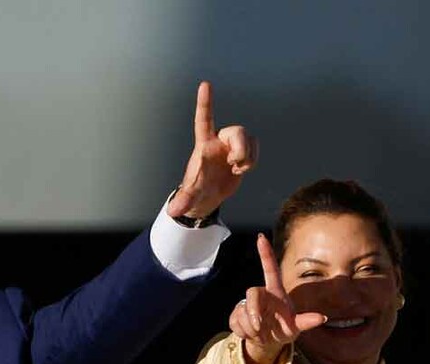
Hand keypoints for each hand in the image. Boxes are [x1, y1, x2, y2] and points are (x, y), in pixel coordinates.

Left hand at [168, 81, 256, 219]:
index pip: (204, 120)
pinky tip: (241, 169)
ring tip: (237, 169)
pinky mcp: (242, 152)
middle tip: (236, 164)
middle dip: (242, 148)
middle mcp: (218, 141)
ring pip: (248, 138)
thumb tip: (173, 212)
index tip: (205, 84)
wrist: (208, 197)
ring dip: (248, 156)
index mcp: (204, 146)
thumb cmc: (195, 193)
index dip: (205, 102)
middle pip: (237, 131)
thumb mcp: (190, 198)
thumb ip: (184, 202)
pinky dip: (253, 158)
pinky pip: (255, 146)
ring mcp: (230, 146)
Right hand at [229, 234, 326, 363]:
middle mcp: (261, 294)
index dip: (266, 253)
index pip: (270, 269)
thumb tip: (323, 318)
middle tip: (258, 328)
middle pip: (252, 292)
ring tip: (261, 333)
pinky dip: (244, 333)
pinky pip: (235, 322)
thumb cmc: (284, 330)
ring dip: (251, 328)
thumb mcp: (297, 327)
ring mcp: (246, 304)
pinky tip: (251, 334)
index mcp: (275, 292)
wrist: (267, 342)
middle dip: (253, 311)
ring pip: (243, 312)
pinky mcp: (235, 315)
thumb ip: (307, 322)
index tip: (261, 237)